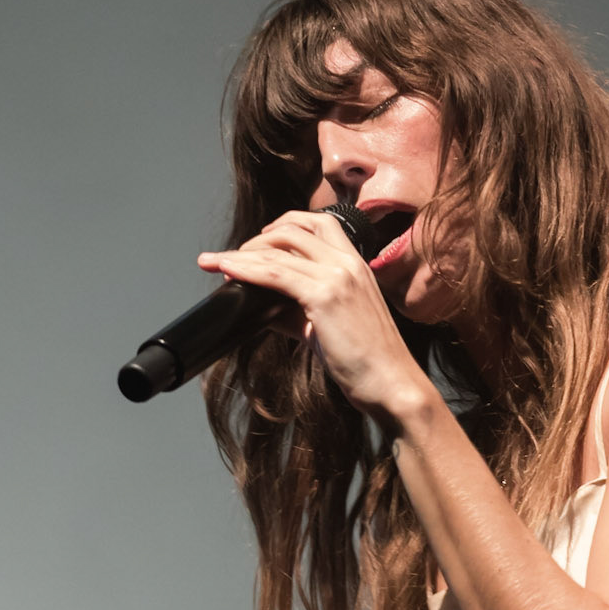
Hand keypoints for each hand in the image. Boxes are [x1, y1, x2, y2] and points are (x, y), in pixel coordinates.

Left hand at [196, 211, 434, 422]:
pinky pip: (275, 273)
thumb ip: (299, 312)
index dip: (282, 228)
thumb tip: (264, 310)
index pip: (317, 224)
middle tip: (233, 258)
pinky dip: (246, 269)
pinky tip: (227, 270)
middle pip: (294, 228)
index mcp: (356, 264)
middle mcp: (348, 263)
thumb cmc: (367, 362)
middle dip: (257, 238)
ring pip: (279, 249)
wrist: (392, 385)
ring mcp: (338, 276)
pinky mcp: (325, 295)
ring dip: (242, 253)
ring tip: (216, 262)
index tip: (258, 244)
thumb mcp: (330, 327)